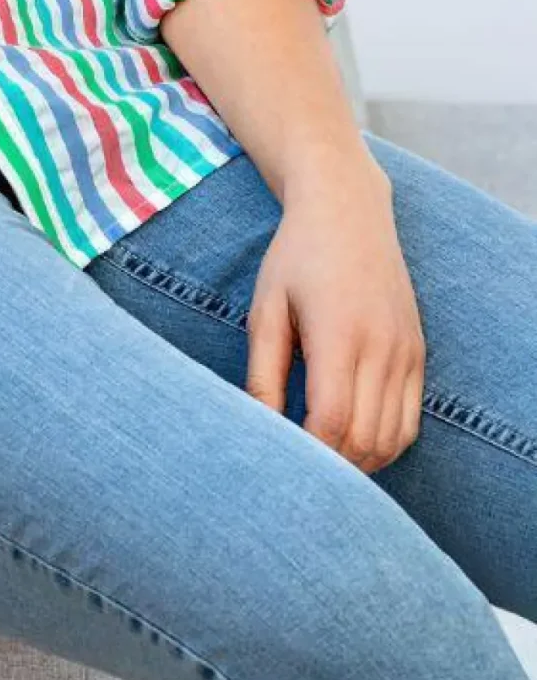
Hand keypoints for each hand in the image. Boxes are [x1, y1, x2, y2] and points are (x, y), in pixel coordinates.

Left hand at [244, 154, 426, 471]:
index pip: (330, 421)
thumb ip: (263, 372)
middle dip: (330, 466)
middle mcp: (382, 348)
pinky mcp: (419, 355)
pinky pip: (410, 422)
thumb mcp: (267, 307)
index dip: (307, 454)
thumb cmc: (296, 257)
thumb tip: (261, 430)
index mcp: (340, 334)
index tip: (279, 460)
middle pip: (363, 439)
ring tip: (321, 459)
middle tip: (295, 468)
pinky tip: (353, 442)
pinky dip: (385, 445)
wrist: (349, 211)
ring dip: (358, 462)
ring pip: (392, 440)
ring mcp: (407, 353)